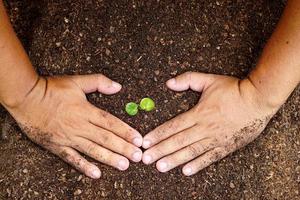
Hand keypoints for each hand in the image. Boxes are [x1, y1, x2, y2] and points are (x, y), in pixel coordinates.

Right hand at [6, 74, 142, 178]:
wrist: (25, 98)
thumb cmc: (51, 89)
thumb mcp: (76, 81)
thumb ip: (98, 82)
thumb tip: (117, 86)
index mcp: (86, 110)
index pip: (111, 123)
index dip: (126, 132)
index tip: (138, 140)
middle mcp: (79, 126)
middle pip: (105, 139)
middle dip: (123, 148)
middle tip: (138, 157)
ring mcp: (68, 138)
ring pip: (93, 150)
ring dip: (109, 159)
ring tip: (124, 165)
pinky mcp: (57, 146)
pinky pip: (72, 159)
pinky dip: (84, 167)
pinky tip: (96, 173)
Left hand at [142, 72, 278, 175]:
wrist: (258, 100)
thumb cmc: (233, 89)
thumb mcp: (208, 80)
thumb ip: (187, 80)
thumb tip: (169, 83)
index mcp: (199, 113)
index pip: (173, 126)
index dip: (158, 134)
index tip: (145, 142)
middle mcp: (204, 128)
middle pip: (178, 141)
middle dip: (160, 150)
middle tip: (146, 159)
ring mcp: (215, 139)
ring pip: (191, 152)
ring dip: (174, 160)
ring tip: (160, 167)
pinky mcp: (225, 146)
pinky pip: (209, 158)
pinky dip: (198, 165)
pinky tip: (186, 171)